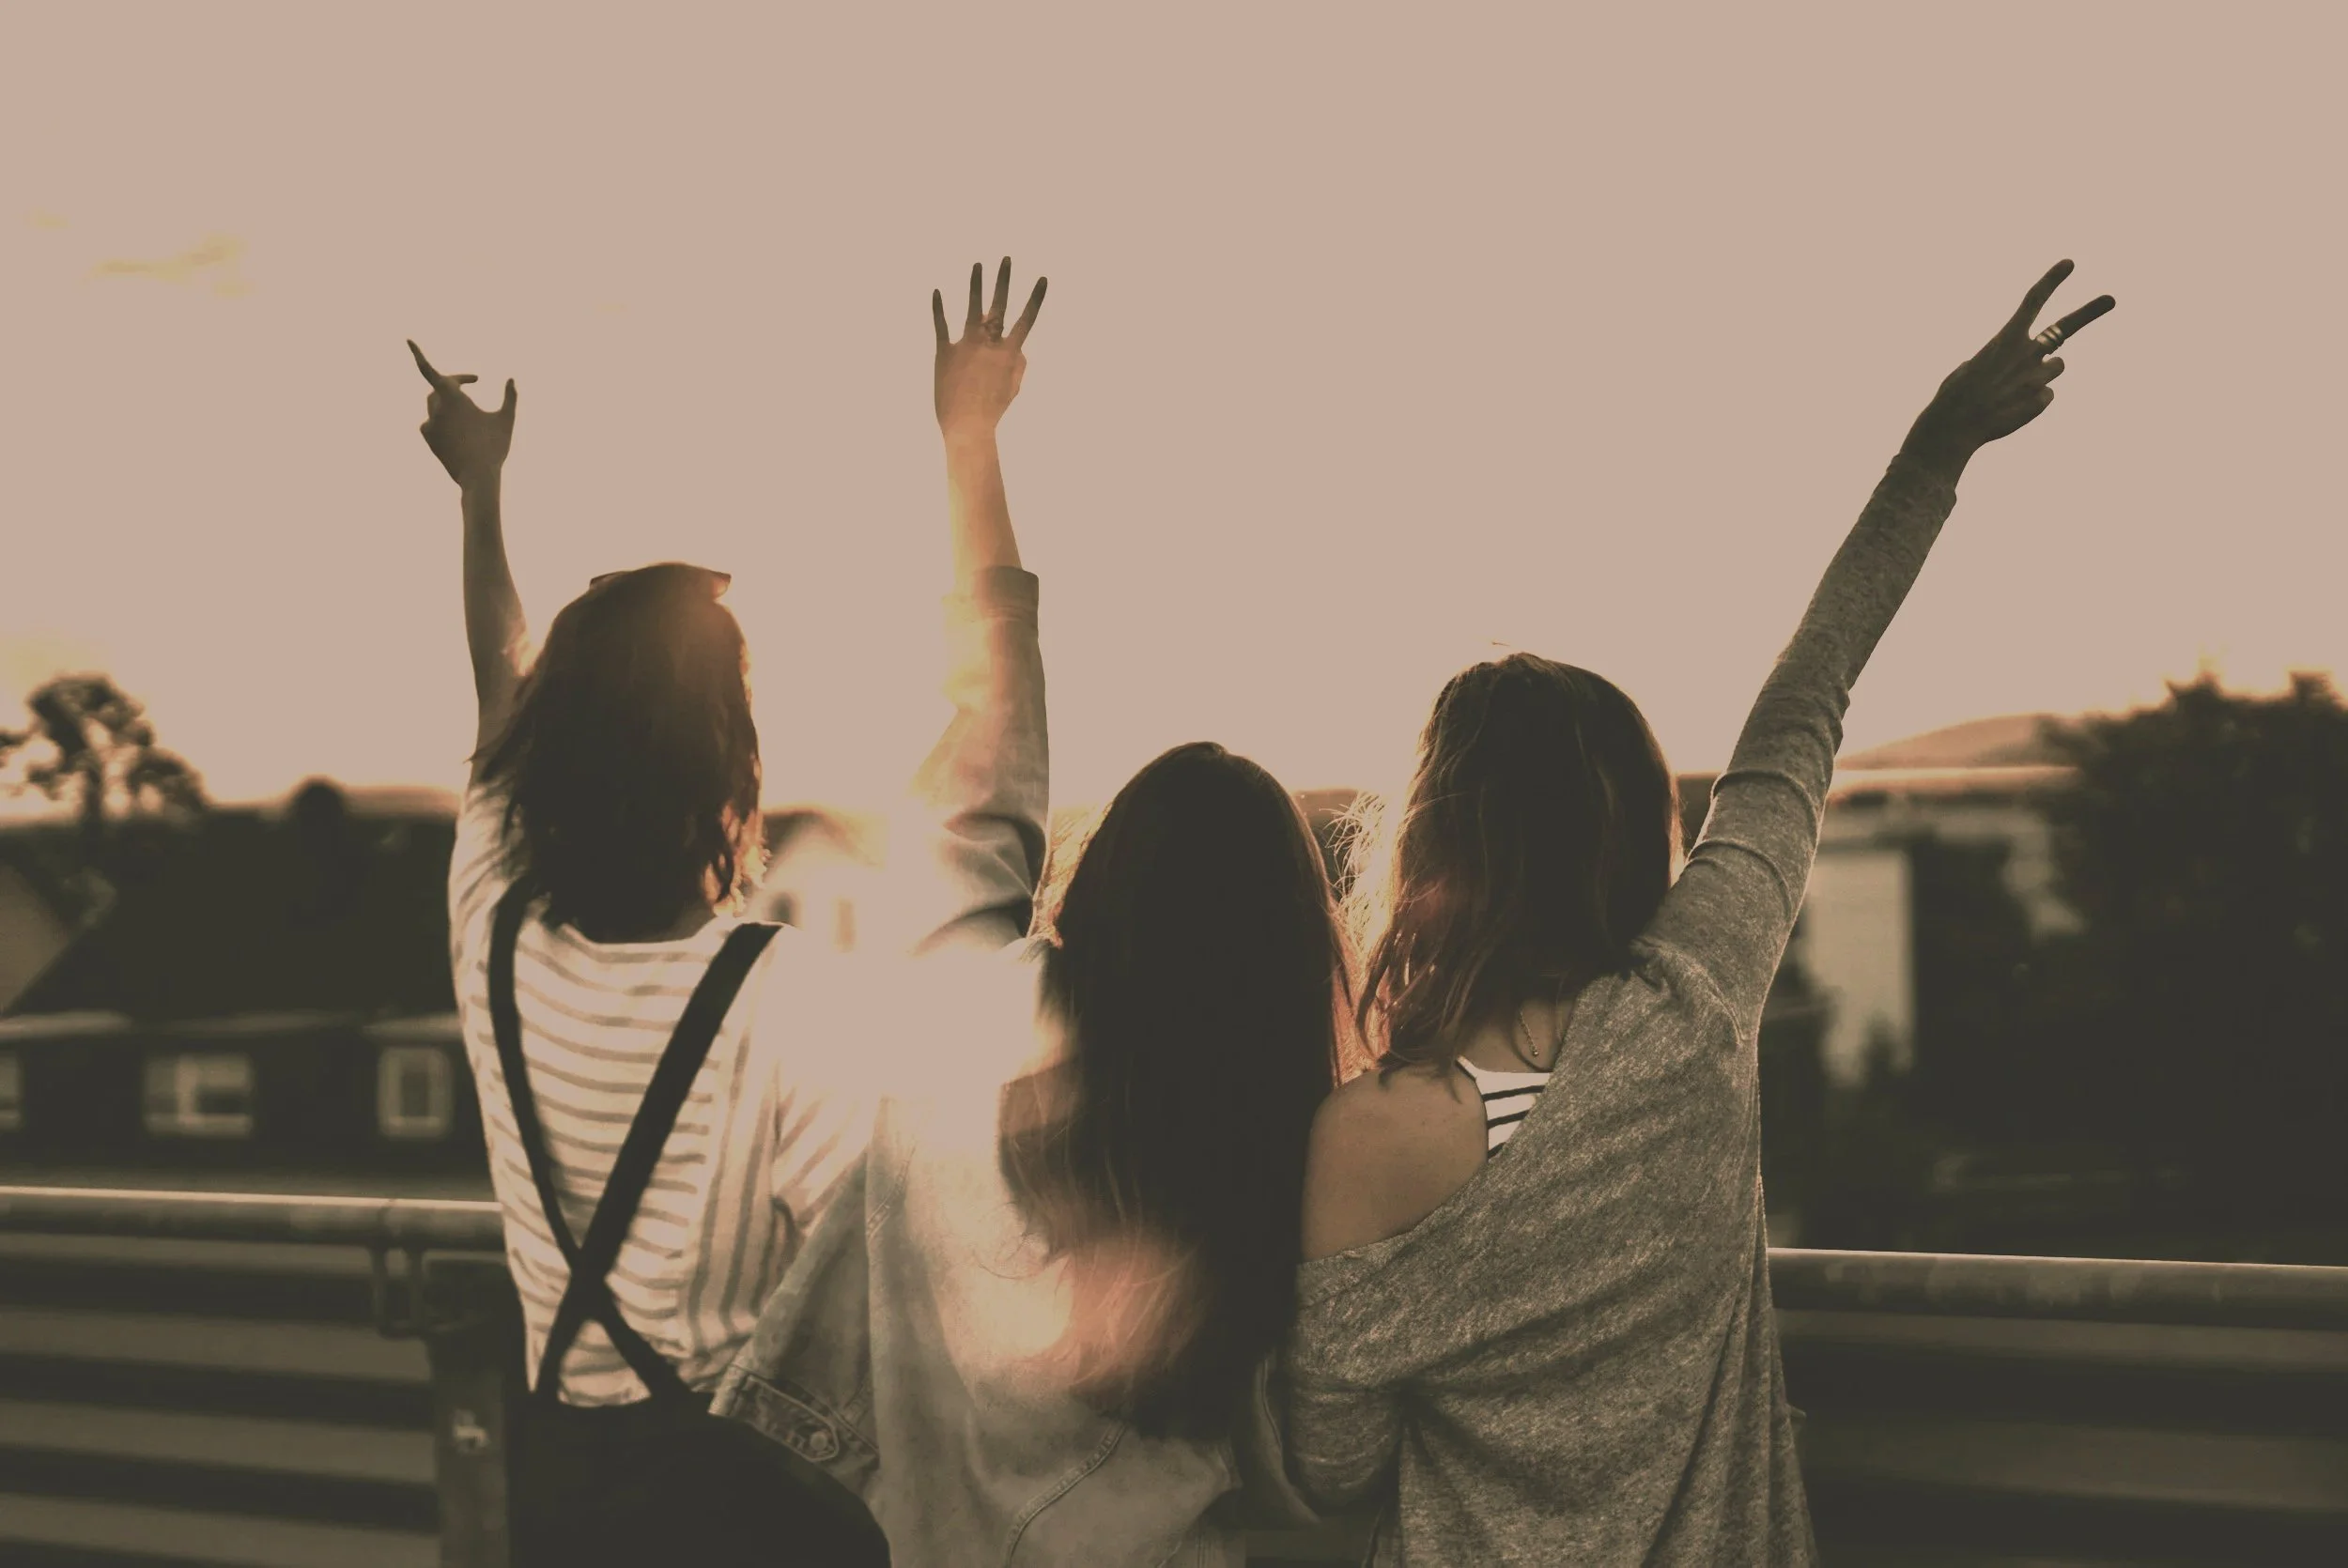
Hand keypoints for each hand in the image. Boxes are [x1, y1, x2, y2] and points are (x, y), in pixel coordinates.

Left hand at [409, 340, 516, 487]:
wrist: (478, 478)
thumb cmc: (494, 447)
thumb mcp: (506, 420)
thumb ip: (510, 397)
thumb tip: (512, 379)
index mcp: (453, 397)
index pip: (429, 370)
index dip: (418, 354)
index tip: (408, 340)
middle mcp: (437, 408)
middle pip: (439, 387)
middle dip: (454, 382)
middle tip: (472, 381)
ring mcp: (430, 424)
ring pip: (435, 404)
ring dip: (449, 402)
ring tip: (468, 409)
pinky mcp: (428, 438)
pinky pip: (432, 422)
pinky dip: (443, 420)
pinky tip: (457, 429)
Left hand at [933, 258, 1045, 436]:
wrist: (967, 427)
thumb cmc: (993, 411)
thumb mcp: (1013, 389)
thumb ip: (1019, 365)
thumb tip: (1019, 348)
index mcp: (1009, 353)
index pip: (1026, 319)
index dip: (1035, 298)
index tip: (1042, 278)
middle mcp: (989, 344)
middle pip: (999, 305)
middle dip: (1004, 280)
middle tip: (1006, 258)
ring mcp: (966, 345)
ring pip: (972, 307)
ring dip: (975, 284)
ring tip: (978, 264)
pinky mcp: (944, 352)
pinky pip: (940, 325)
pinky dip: (938, 307)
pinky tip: (936, 291)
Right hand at [1902, 260, 2113, 475]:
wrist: (1953, 426)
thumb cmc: (1954, 396)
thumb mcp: (1971, 367)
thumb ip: (1997, 360)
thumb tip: (2015, 369)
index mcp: (2006, 338)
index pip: (2033, 301)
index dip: (2052, 280)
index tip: (2070, 263)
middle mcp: (2028, 352)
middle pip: (2065, 327)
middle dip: (2090, 311)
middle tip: (2111, 299)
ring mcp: (2038, 377)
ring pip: (2056, 367)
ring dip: (2040, 374)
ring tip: (2012, 391)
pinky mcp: (2043, 400)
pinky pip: (2045, 396)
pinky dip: (2031, 402)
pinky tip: (2010, 409)